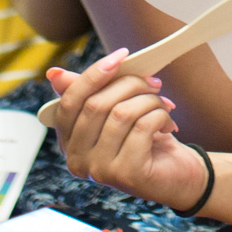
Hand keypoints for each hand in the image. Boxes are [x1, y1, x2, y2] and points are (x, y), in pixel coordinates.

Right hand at [47, 48, 210, 212]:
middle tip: (154, 82)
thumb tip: (54, 73)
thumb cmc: (144, 140)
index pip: (69, 102)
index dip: (94, 74)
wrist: (177, 176)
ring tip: (163, 105)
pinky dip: (160, 116)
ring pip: (121, 114)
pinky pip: (142, 127)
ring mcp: (100, 171)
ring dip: (149, 101)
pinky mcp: (127, 175)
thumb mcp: (115, 111)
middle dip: (130, 84)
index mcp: (69, 143)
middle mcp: (78, 161)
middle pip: (96, 105)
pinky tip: (167, 124)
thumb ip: (90, 93)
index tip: (122, 55)